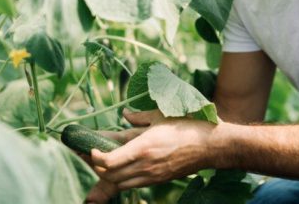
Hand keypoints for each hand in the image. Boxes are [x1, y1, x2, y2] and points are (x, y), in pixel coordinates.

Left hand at [87, 109, 215, 201]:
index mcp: (143, 147)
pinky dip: (120, 178)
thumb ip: (139, 117)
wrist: (209, 146)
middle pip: (109, 175)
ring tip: (100, 161)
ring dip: (106, 174)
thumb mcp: (160, 116)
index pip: (109, 161)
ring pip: (119, 183)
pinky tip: (118, 167)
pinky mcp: (158, 180)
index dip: (94, 157)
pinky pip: (132, 184)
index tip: (89, 148)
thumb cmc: (186, 126)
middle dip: (95, 165)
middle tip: (88, 154)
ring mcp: (151, 176)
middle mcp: (144, 165)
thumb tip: (124, 115)